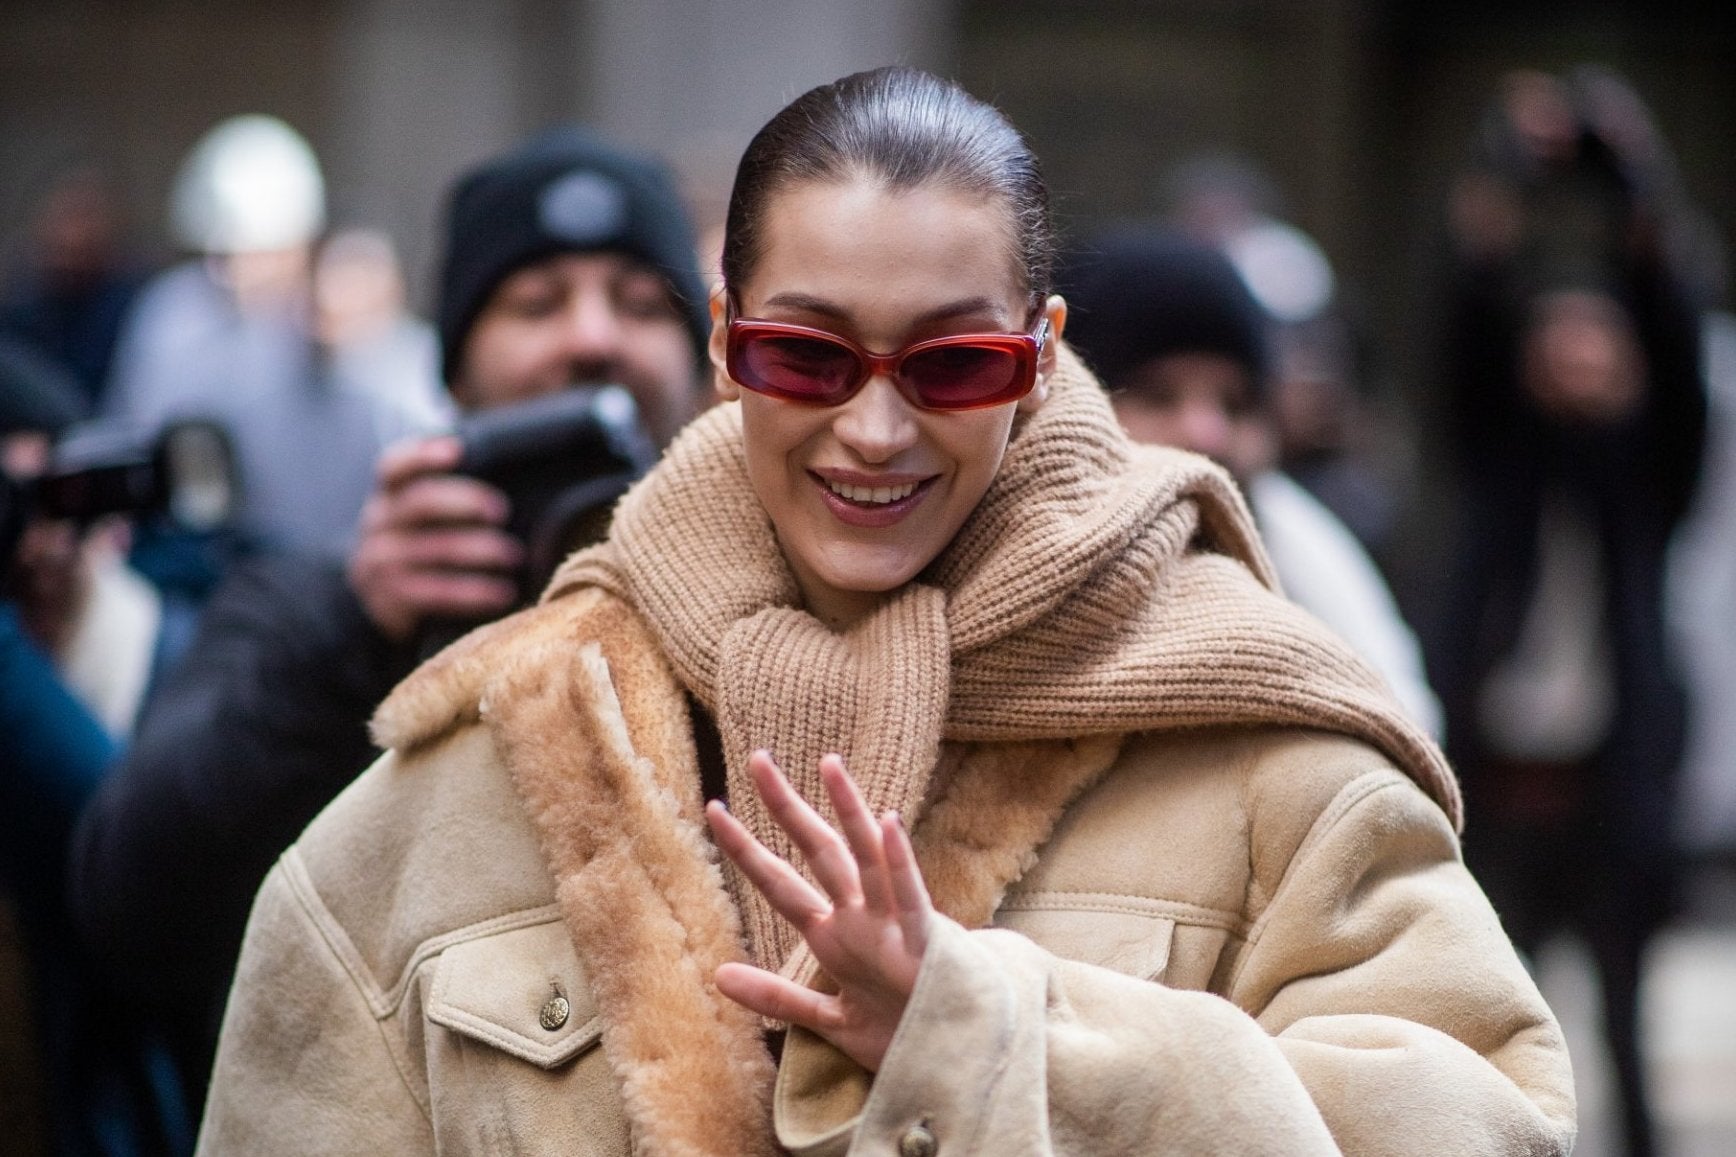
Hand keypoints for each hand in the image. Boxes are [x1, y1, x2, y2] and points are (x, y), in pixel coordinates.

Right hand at [346, 435, 522, 640]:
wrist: (376, 598)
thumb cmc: (419, 541)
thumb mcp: (421, 515)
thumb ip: (451, 493)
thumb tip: (518, 471)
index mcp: (389, 494)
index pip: (395, 467)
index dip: (422, 456)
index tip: (457, 450)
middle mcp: (380, 523)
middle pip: (420, 502)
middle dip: (464, 502)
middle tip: (501, 511)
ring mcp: (382, 562)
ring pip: (434, 550)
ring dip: (480, 551)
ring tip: (514, 555)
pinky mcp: (391, 599)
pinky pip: (437, 593)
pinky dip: (474, 593)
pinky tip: (502, 593)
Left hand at [706, 751, 932, 1072]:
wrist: (960, 1052)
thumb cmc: (900, 1029)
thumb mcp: (829, 1019)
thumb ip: (776, 997)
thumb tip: (717, 975)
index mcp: (833, 935)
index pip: (780, 883)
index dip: (745, 849)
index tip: (713, 811)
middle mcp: (859, 918)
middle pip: (817, 851)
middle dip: (785, 807)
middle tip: (757, 758)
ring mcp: (892, 925)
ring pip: (865, 859)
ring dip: (848, 812)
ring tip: (829, 765)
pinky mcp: (925, 943)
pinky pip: (911, 898)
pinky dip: (899, 862)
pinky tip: (888, 824)